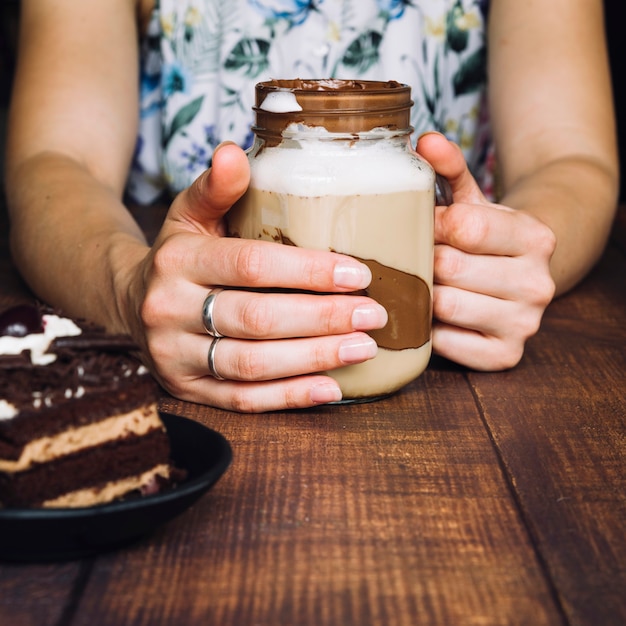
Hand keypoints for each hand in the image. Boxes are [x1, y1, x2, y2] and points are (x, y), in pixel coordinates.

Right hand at [128, 144, 386, 411]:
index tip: (359, 274)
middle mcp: (169, 310)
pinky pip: (241, 400)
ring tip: (364, 348)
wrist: (132, 302)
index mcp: (177, 260)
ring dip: (314, 358)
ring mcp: (174, 356)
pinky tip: (332, 389)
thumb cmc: (180, 255)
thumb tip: (235, 152)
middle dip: (322, 318)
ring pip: (252, 364)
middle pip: (256, 318)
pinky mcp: (186, 390)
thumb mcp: (190, 214)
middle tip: (373, 315)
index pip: (250, 265)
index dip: (308, 271)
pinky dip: (289, 397)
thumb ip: (216, 187)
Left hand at [416, 133, 555, 369]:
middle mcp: (538, 283)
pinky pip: (445, 344)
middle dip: (424, 261)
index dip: (432, 226)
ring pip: (445, 306)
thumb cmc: (484, 239)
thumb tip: (424, 140)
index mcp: (534, 237)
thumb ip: (449, 169)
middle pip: (451, 268)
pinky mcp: (506, 356)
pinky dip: (428, 330)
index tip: (425, 226)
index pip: (465, 227)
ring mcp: (525, 323)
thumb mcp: (471, 201)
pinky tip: (431, 316)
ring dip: (421, 295)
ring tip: (419, 284)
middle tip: (416, 258)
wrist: (516, 279)